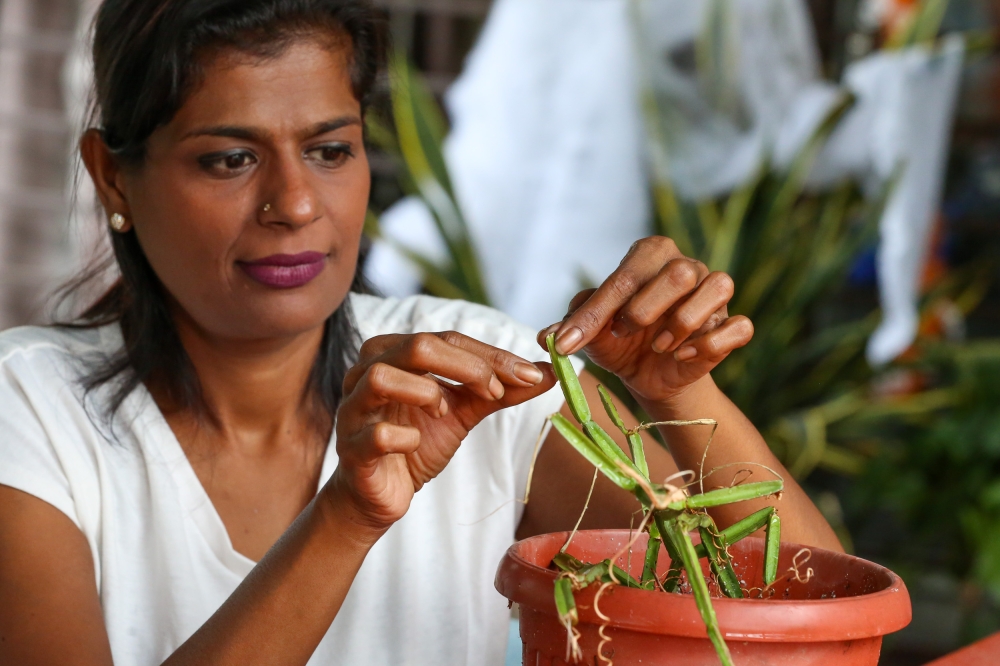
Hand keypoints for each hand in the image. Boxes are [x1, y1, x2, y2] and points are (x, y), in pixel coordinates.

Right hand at [328, 332, 555, 530]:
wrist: (380, 496)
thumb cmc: (417, 444)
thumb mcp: (463, 412)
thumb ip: (500, 391)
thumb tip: (547, 372)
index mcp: (394, 354)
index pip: (446, 338)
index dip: (489, 355)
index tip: (528, 374)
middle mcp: (367, 372)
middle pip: (417, 345)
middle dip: (467, 366)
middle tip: (496, 391)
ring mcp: (355, 409)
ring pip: (382, 376)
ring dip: (426, 392)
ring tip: (444, 412)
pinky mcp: (351, 449)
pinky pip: (376, 434)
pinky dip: (404, 437)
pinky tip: (417, 445)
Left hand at [537, 237, 752, 404]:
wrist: (648, 375)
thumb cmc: (619, 341)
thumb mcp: (591, 334)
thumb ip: (572, 328)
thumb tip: (547, 338)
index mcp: (649, 256)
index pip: (626, 275)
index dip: (596, 311)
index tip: (569, 342)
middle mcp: (687, 267)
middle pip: (680, 271)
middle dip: (646, 308)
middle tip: (625, 332)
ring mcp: (714, 294)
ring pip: (718, 285)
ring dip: (683, 322)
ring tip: (658, 346)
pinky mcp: (731, 324)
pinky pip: (739, 325)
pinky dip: (712, 343)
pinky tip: (684, 356)